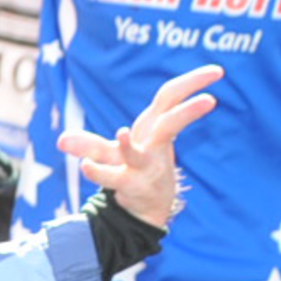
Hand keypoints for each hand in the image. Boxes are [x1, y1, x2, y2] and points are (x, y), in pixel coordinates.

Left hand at [60, 64, 221, 229]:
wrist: (143, 209)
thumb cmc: (134, 172)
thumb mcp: (112, 154)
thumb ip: (89, 144)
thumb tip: (61, 140)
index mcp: (153, 126)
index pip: (173, 96)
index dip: (193, 81)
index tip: (219, 71)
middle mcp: (152, 144)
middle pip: (170, 122)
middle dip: (189, 110)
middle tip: (212, 101)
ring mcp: (143, 166)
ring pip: (136, 154)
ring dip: (128, 146)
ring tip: (120, 132)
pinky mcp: (131, 186)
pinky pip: (112, 178)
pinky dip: (98, 172)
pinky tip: (85, 165)